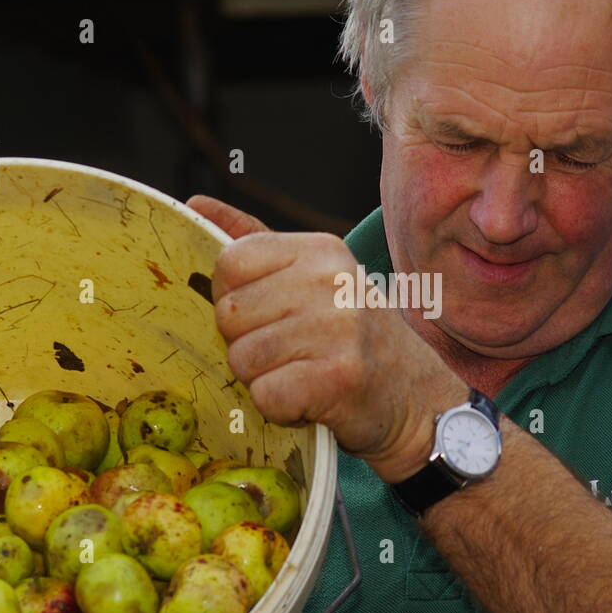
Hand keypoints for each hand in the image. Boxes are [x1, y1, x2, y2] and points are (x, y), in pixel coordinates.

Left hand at [185, 195, 466, 482]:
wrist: (416, 398)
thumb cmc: (353, 338)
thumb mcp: (312, 276)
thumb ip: (253, 240)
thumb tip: (194, 203)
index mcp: (319, 249)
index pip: (229, 264)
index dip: (236, 299)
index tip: (270, 316)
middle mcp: (330, 280)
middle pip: (230, 316)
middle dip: (248, 345)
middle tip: (293, 352)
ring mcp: (337, 328)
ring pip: (242, 360)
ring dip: (265, 380)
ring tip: (304, 374)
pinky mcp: (338, 378)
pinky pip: (265, 395)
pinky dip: (281, 409)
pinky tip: (311, 400)